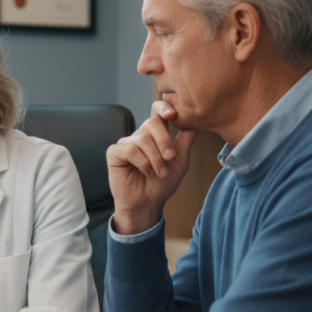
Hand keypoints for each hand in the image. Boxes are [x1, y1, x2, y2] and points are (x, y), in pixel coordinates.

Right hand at [107, 100, 198, 234]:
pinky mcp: (114, 153)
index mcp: (156, 135)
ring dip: (155, 158)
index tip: (172, 114)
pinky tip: (147, 173)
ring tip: (159, 173)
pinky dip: (142, 163)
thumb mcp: (180, 162)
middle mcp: (140, 136)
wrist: (148, 204)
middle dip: (164, 141)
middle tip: (170, 158)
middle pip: (152, 123)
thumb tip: (197, 122)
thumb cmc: (162, 184)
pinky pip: (130, 150)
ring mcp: (126, 143)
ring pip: (142, 139)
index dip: (163, 108)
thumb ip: (186, 141)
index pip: (157, 112)